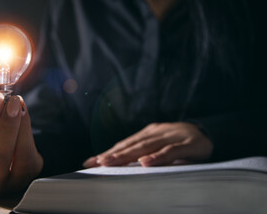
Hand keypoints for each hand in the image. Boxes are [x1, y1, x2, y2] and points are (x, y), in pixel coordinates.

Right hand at [0, 94, 42, 197]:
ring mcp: (14, 184)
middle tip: (10, 101)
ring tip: (18, 103)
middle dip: (5, 124)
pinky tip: (24, 113)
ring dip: (19, 124)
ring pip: (18, 154)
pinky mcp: (31, 175)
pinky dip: (27, 130)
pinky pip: (30, 152)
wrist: (15, 167)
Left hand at [83, 122, 212, 166]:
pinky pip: (171, 151)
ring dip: (128, 155)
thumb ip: (143, 153)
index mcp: (147, 134)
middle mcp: (156, 133)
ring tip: (111, 163)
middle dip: (113, 154)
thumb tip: (120, 166)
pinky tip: (145, 162)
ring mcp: (172, 136)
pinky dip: (158, 156)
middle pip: (132, 145)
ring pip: (146, 146)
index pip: (124, 144)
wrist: (207, 132)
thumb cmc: (178, 142)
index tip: (90, 162)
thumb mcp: (159, 146)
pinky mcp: (188, 143)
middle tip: (97, 163)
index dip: (108, 152)